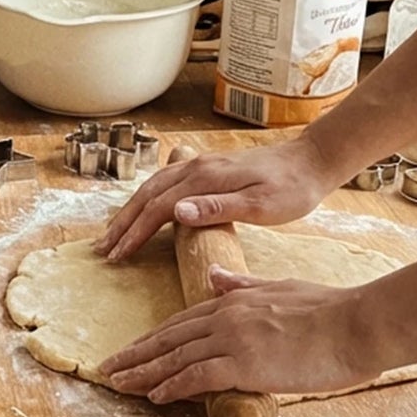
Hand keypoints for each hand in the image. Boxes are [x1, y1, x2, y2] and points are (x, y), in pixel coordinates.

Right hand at [93, 138, 338, 260]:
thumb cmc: (292, 189)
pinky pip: (165, 183)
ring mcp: (200, 165)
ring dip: (130, 211)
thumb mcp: (261, 205)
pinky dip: (146, 199)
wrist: (312, 161)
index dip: (135, 232)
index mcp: (205, 178)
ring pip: (153, 187)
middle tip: (103, 249)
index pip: (158, 208)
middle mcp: (196, 168)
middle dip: (123, 223)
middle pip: (147, 195)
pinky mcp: (207, 167)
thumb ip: (217, 208)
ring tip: (114, 233)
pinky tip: (143, 209)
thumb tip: (176, 213)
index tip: (118, 255)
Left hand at [100, 269, 376, 401]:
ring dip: (143, 373)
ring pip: (175, 357)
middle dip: (136, 355)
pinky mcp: (245, 362)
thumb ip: (245, 286)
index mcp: (234, 300)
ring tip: (118, 385)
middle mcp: (226, 315)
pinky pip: (197, 375)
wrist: (359, 323)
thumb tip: (217, 279)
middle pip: (169, 337)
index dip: (153, 339)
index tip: (132, 351)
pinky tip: (155, 395)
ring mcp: (233, 338)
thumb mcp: (281, 288)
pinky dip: (173, 385)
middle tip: (108, 369)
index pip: (182, 322)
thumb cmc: (331, 310)